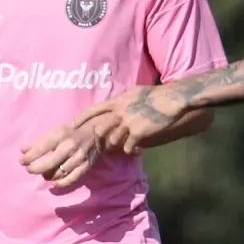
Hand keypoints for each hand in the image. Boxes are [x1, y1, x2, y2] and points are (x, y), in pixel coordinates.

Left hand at [20, 114, 118, 188]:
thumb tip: (23, 150)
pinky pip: (71, 179)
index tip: (22, 161)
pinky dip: (61, 183)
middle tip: (29, 170)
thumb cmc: (70, 132)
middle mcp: (70, 146)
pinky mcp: (85, 166)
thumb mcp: (55, 131)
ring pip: (59, 172)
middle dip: (36, 168)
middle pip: (49, 163)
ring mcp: (78, 157)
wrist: (95, 134)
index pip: (42, 147)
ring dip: (48, 175)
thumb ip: (39, 141)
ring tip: (43, 174)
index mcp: (61, 135)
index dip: (30, 156)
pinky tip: (54, 182)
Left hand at [72, 84, 186, 154]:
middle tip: (97, 146)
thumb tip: (118, 102)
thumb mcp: (136, 93)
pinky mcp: (137, 133)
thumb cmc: (157, 95)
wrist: (173, 101)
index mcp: (118, 101)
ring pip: (113, 140)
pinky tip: (138, 150)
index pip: (93, 110)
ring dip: (118, 146)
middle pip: (100, 129)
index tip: (71, 126)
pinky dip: (132, 150)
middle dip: (99, 139)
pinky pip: (128, 147)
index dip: (81, 118)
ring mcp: (127, 123)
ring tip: (125, 146)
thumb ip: (124, 100)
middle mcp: (119, 112)